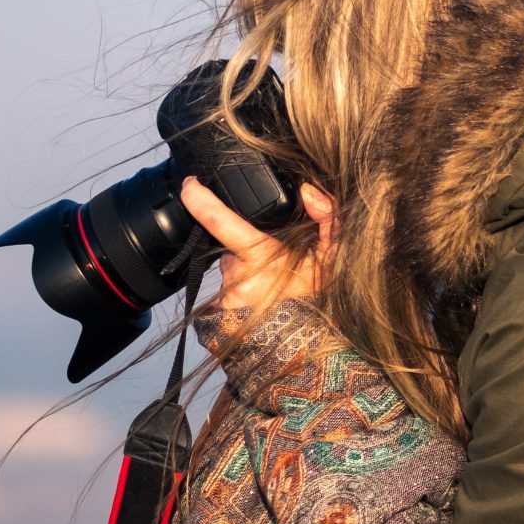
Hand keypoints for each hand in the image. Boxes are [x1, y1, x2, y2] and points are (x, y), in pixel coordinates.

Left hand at [179, 178, 337, 314]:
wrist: (311, 340)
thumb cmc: (321, 296)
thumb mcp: (334, 254)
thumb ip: (328, 218)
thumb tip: (309, 192)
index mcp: (260, 257)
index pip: (218, 222)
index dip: (198, 200)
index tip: (189, 184)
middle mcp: (238, 277)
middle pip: (227, 243)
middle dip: (244, 241)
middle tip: (273, 251)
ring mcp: (228, 296)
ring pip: (227, 263)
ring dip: (243, 263)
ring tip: (271, 274)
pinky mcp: (222, 311)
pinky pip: (223, 287)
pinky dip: (238, 284)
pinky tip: (259, 291)